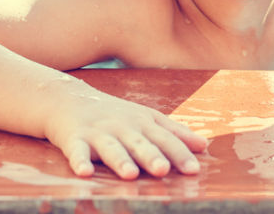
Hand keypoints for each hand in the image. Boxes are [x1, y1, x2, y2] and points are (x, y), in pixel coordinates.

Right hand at [44, 89, 207, 178]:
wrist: (69, 98)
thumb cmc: (114, 114)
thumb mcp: (146, 118)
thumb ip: (175, 132)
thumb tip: (205, 145)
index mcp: (144, 122)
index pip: (165, 138)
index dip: (180, 153)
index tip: (194, 169)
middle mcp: (123, 126)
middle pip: (140, 143)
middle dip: (152, 156)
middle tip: (164, 170)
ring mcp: (99, 132)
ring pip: (112, 148)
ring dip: (121, 160)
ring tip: (130, 174)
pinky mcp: (74, 138)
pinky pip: (77, 151)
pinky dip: (80, 161)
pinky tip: (85, 172)